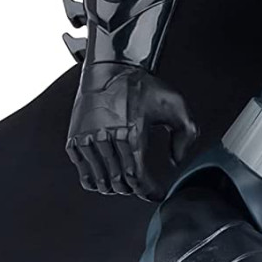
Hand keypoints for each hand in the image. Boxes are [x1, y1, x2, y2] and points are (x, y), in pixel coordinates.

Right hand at [66, 66, 196, 199]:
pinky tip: (105, 179)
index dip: (147, 191)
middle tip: (140, 187)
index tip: (156, 194)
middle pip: (118, 182)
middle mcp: (106, 137)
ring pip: (100, 181)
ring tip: (124, 185)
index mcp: (131, 132)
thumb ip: (186, 134)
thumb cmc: (142, 86)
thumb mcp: (176, 104)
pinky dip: (94, 181)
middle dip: (132, 190)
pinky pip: (83, 172)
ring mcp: (88, 138)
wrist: (111, 68)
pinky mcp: (75, 138)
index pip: (136, 177)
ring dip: (114, 188)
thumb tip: (176, 160)